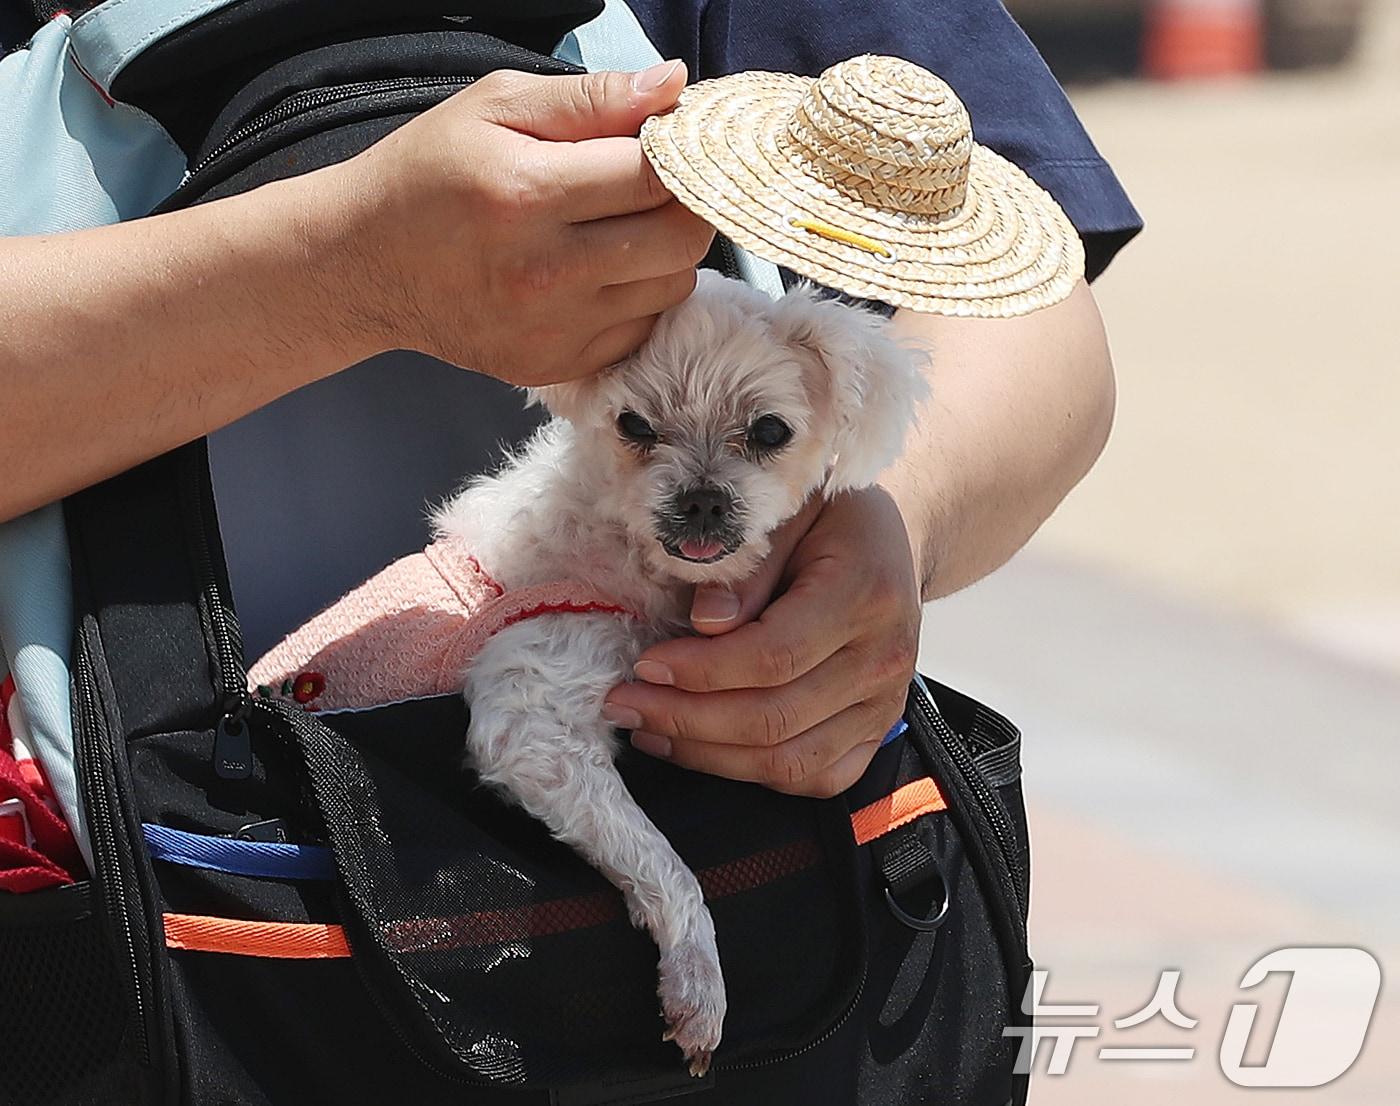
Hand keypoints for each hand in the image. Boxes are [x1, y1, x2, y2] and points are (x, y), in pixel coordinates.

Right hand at [328, 61, 712, 383]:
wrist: (367, 264)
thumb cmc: (430, 174)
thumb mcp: (496, 106)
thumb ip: (592, 97)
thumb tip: (672, 85)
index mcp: (528, 192)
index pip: (655, 176)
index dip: (680, 156)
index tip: (674, 146)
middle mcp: (545, 271)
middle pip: (680, 240)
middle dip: (687, 205)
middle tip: (658, 187)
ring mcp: (553, 327)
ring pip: (671, 287)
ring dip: (665, 253)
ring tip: (620, 228)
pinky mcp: (556, 364)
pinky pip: (641, 329)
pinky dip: (637, 297)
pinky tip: (598, 272)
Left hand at [603, 488, 922, 797]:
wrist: (890, 541)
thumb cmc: (831, 518)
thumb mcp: (788, 512)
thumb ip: (747, 567)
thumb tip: (703, 624)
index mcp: (865, 596)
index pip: (772, 656)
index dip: (700, 671)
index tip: (645, 664)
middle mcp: (882, 660)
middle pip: (775, 719)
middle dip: (686, 719)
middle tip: (626, 703)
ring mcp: (883, 706)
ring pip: (790, 762)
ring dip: (708, 755)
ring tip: (650, 729)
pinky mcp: (875, 733)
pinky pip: (815, 778)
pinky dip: (753, 774)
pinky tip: (701, 750)